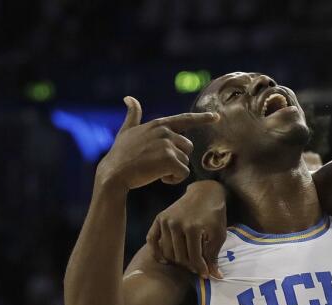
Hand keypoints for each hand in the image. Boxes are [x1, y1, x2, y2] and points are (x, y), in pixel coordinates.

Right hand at [96, 97, 216, 192]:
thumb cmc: (121, 154)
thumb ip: (133, 115)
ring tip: (155, 169)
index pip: (185, 119)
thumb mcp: (127, 131)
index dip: (202, 118)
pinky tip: (159, 177)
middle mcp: (166, 132)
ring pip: (185, 161)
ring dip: (174, 170)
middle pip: (188, 147)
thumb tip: (129, 98)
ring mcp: (168, 144)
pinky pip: (183, 173)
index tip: (217, 117)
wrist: (114, 172)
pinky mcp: (170, 159)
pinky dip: (174, 179)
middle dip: (177, 158)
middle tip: (157, 163)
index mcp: (159, 124)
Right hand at [148, 179, 228, 278]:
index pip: (194, 256)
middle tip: (197, 268)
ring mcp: (166, 221)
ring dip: (177, 261)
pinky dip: (156, 252)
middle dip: (190, 266)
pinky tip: (165, 261)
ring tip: (187, 263)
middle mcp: (176, 224)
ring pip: (167, 251)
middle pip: (180, 256)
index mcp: (193, 228)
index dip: (201, 268)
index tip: (205, 274)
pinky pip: (151, 240)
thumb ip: (214, 255)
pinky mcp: (159, 218)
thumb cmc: (214, 215)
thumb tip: (215, 276)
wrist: (204, 194)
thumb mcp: (219, 234)